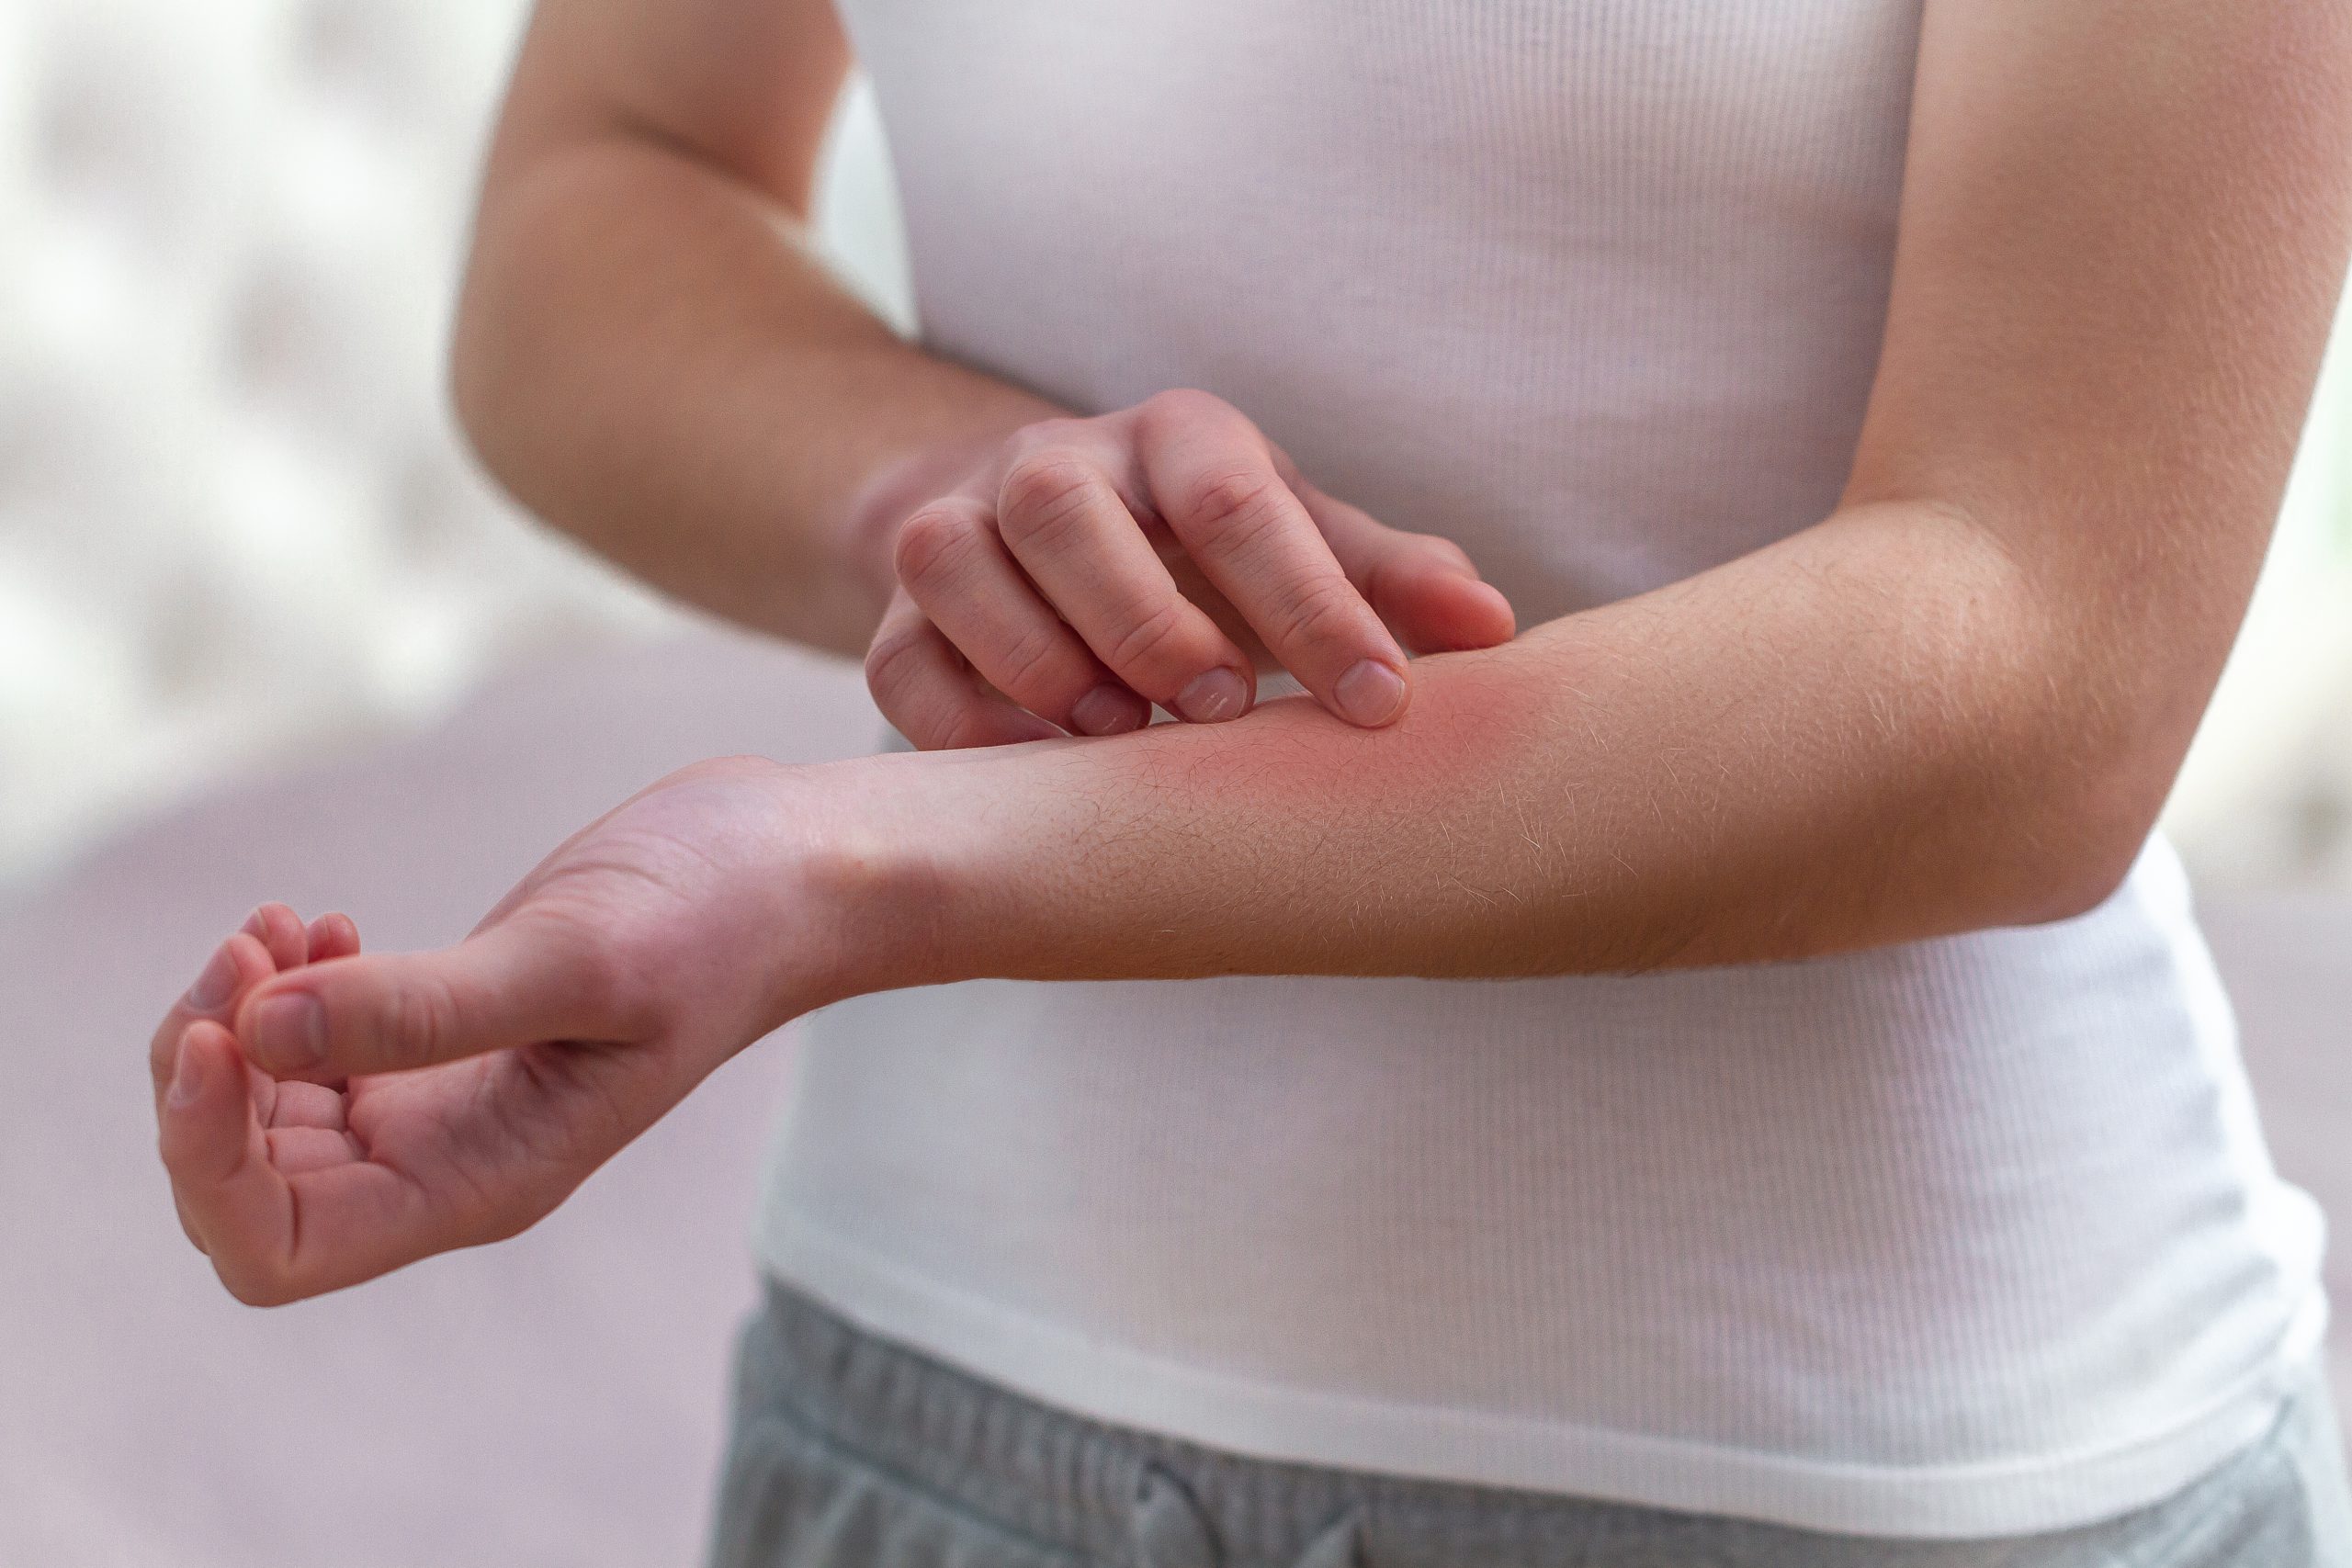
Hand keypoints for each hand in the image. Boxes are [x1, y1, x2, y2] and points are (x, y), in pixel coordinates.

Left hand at [151, 758, 859, 1303]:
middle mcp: (445, 1162)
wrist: (792, 872)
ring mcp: (438, 1101)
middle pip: (245, 1187)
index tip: (216, 1033)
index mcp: (480, 1182)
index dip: (207, 1162)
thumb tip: (255, 1034)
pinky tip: (320, 920)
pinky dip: (278, 988)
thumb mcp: (578, 962)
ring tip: (280, 921)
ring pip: (258, 1112)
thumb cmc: (716, 921)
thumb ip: (423, 1010)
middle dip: (205, 1074)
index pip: (277, 1247)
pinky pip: (304, 1049)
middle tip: (249, 948)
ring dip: (234, 1018)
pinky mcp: (439, 1033)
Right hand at [863, 388, 1515, 747]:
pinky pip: (897, 662)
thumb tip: (1496, 627)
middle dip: (1143, 614)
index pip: (1237, 500)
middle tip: (1222, 707)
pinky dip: (957, 724)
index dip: (1314, 603)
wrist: (1034, 523)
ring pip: (952, 564)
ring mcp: (956, 530)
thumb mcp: (1297, 541)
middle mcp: (1051, 464)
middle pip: (1061, 507)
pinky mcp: (895, 618)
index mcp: (1171, 440)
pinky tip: (1039, 775)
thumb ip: (1387, 580)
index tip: (1382, 703)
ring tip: (1121, 738)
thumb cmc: (1202, 548)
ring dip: (1034, 656)